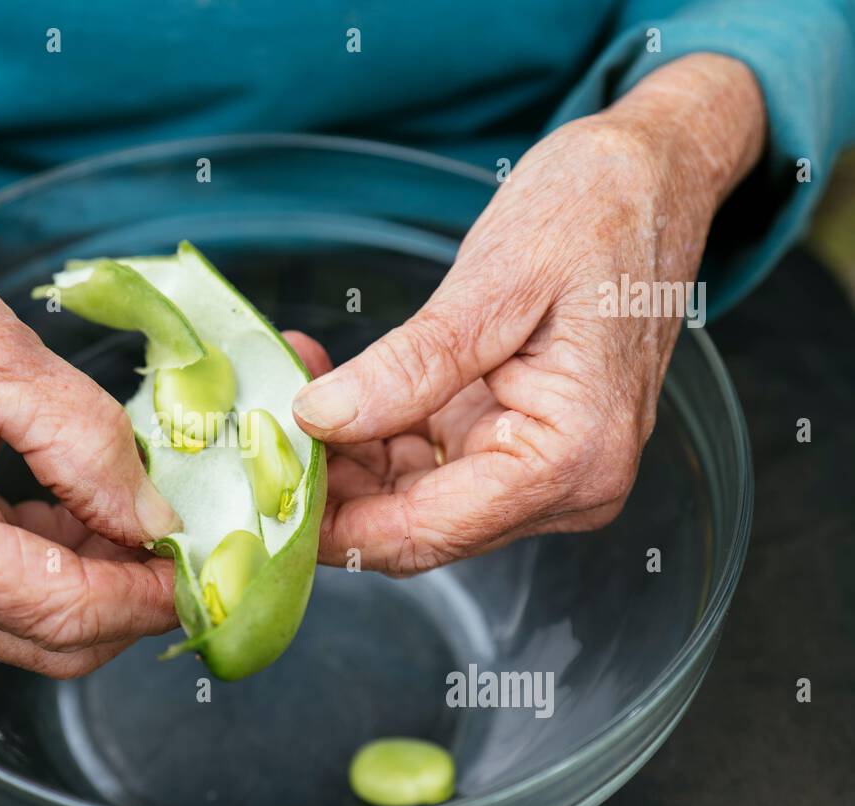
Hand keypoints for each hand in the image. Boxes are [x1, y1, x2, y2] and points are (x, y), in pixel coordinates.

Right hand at [0, 131, 181, 676]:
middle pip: (47, 641)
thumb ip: (89, 447)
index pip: (60, 610)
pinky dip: (54, 561)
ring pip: (27, 625)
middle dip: (130, 598)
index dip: (149, 596)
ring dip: (96, 579)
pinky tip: (85, 506)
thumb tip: (158, 520)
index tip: (212, 564)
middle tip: (192, 537)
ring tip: (141, 506)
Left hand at [288, 54, 765, 573]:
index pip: (426, 531)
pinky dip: (370, 427)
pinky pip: (425, 457)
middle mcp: (563, 485)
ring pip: (410, 495)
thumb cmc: (598, 210)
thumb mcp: (496, 282)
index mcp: (571, 459)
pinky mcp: (514, 438)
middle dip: (328, 484)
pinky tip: (326, 381)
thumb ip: (411, 365)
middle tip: (253, 430)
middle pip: (413, 523)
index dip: (332, 525)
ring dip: (341, 451)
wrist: (653, 173)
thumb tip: (320, 418)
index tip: (257, 493)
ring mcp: (539, 466)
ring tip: (285, 384)